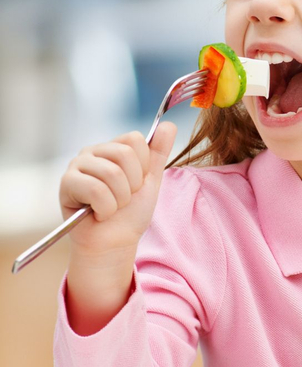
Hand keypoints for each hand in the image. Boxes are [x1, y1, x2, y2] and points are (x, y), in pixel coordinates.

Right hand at [59, 122, 177, 258]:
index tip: (136, 184)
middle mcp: (92, 151)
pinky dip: (106, 208)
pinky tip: (98, 214)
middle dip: (132, 185)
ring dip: (119, 199)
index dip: (143, 167)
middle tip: (123, 198)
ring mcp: (76, 165)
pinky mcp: (66, 183)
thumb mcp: (151, 180)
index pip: (135, 139)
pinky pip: (96, 190)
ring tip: (111, 207)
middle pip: (125, 155)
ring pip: (112, 173)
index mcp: (112, 147)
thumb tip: (169, 124)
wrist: (116, 241)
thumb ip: (159, 152)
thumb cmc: (131, 211)